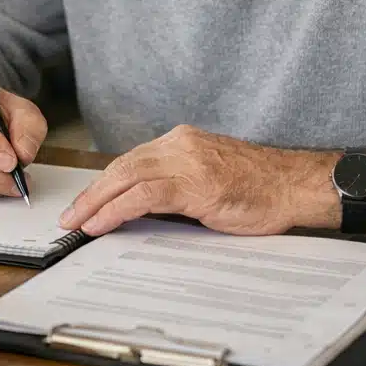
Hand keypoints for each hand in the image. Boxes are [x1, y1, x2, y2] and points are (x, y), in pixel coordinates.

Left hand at [59, 125, 333, 235]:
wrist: (296, 186)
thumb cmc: (259, 188)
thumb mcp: (208, 180)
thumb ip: (175, 186)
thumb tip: (137, 209)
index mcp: (181, 141)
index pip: (130, 161)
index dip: (103, 183)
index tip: (85, 202)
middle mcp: (179, 145)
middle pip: (121, 167)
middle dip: (91, 193)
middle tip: (70, 215)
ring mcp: (186, 161)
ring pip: (126, 178)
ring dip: (96, 203)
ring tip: (77, 223)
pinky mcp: (195, 183)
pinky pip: (143, 196)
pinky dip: (117, 210)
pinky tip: (102, 224)